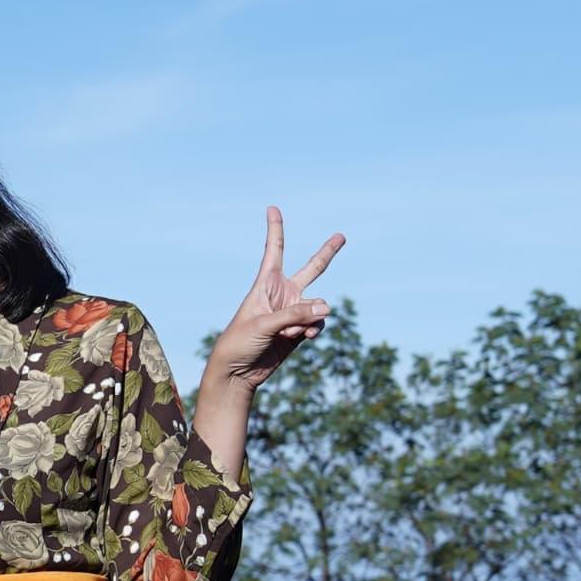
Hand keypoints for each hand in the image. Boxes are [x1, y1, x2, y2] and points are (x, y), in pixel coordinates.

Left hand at [203, 205, 341, 393]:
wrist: (238, 373)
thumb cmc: (239, 343)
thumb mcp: (264, 325)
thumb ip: (296, 314)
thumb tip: (327, 309)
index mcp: (266, 284)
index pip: (274, 251)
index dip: (275, 229)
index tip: (272, 208)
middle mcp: (283, 294)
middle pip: (312, 269)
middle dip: (327, 253)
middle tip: (342, 236)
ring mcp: (294, 312)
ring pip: (318, 306)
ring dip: (309, 318)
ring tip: (291, 331)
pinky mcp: (301, 330)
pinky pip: (318, 323)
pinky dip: (313, 329)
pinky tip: (302, 337)